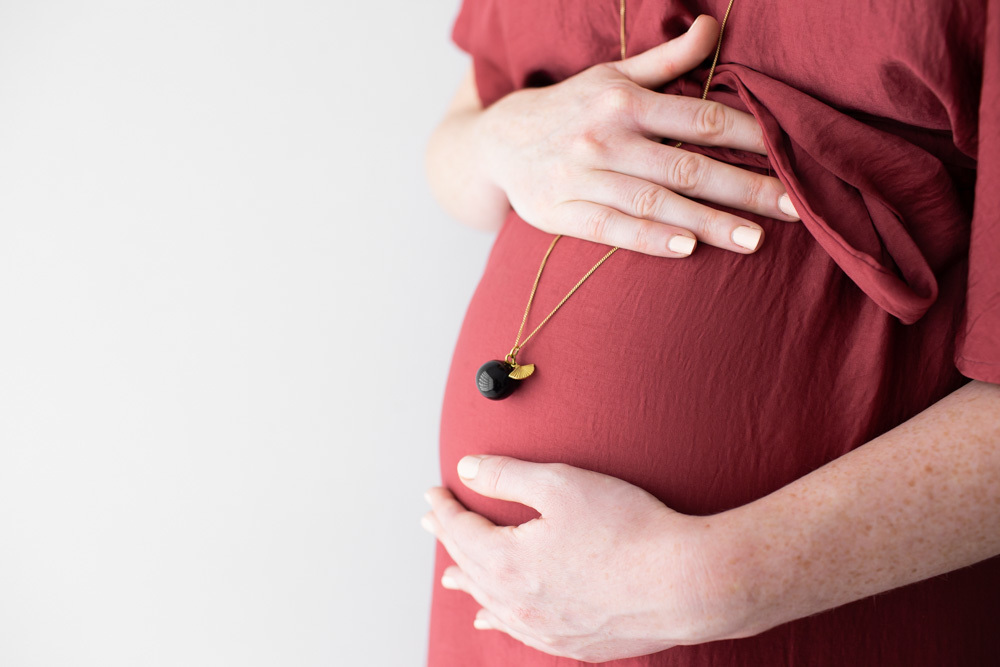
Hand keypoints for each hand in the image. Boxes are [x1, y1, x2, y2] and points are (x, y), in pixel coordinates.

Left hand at [422, 456, 747, 661]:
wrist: (685, 583)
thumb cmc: (628, 529)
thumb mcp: (560, 484)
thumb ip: (506, 476)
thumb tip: (467, 470)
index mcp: (507, 561)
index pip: (461, 531)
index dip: (445, 509)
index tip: (433, 492)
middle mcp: (517, 602)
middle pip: (469, 566)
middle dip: (450, 540)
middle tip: (434, 522)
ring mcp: (544, 627)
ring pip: (489, 603)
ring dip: (467, 581)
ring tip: (448, 575)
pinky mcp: (571, 643)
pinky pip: (517, 631)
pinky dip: (496, 618)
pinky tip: (490, 619)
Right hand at [476, 15, 798, 256]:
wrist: (496, 142)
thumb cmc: (569, 108)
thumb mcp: (612, 75)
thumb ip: (666, 60)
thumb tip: (713, 28)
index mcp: (624, 102)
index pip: (701, 121)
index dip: (752, 138)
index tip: (794, 155)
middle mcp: (605, 138)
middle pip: (687, 167)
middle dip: (745, 189)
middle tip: (796, 209)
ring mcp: (581, 178)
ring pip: (654, 203)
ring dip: (707, 223)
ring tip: (755, 240)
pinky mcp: (560, 213)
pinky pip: (610, 229)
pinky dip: (648, 239)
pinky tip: (686, 249)